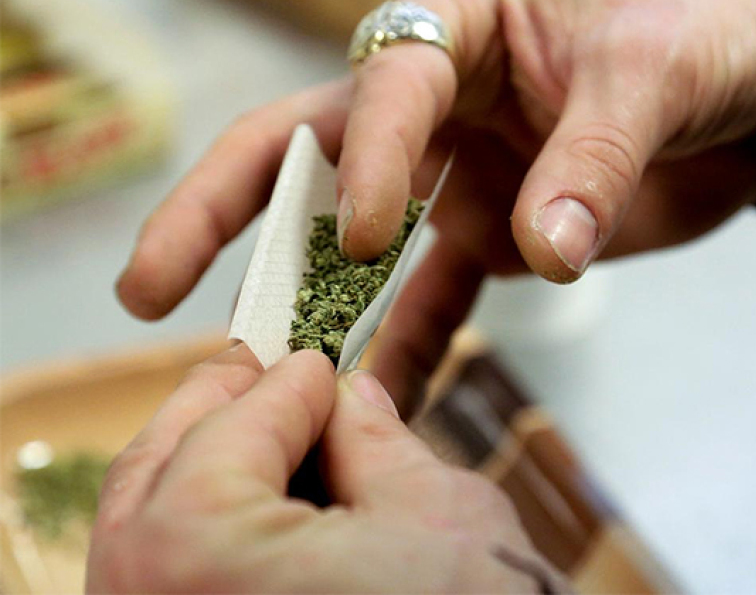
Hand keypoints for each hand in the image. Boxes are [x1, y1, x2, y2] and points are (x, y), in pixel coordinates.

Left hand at [86, 346, 563, 592]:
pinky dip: (199, 531)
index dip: (286, 381)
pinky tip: (256, 506)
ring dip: (199, 464)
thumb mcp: (435, 513)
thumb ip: (375, 440)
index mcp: (202, 553)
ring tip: (261, 430)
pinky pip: (162, 580)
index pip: (230, 429)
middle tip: (265, 369)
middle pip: (157, 470)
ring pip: (143, 528)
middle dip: (216, 407)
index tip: (317, 360)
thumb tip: (349, 400)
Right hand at [117, 0, 755, 413]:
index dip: (367, 160)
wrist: (753, 71)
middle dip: (225, 214)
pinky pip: (436, 291)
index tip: (363, 239)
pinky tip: (379, 398)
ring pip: (357, 238)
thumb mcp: (653, 74)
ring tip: (260, 376)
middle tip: (151, 285)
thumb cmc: (697, 28)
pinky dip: (410, 343)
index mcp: (456, 20)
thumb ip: (594, 161)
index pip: (387, 85)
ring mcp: (455, 169)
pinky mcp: (493, 226)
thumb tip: (540, 257)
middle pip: (305, 151)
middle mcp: (434, 96)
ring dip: (312, 305)